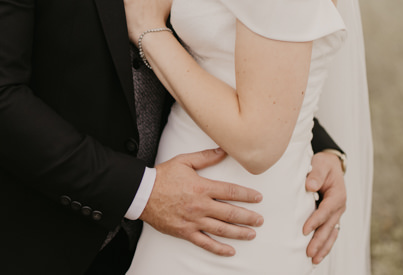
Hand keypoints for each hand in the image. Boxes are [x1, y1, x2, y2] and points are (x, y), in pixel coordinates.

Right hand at [141, 148, 263, 256]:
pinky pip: (204, 242)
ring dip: (239, 233)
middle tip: (260, 220)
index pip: (230, 192)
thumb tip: (223, 150)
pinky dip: (218, 248)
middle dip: (248, 217)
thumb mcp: (184, 161)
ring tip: (252, 234)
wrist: (142, 193)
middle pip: (230, 213)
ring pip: (221, 229)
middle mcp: (200, 206)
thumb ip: (206, 157)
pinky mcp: (185, 232)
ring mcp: (193, 221)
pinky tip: (230, 251)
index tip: (258, 198)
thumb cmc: (163, 176)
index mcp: (202, 187)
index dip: (246, 195)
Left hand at [302, 150, 346, 263]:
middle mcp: (339, 207)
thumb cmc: (324, 165)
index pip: (326, 210)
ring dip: (323, 247)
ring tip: (314, 259)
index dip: (316, 221)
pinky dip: (325, 244)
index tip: (304, 230)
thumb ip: (316, 174)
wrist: (331, 165)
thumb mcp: (321, 164)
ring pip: (331, 234)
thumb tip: (310, 186)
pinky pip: (330, 233)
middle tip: (309, 253)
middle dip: (319, 241)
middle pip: (329, 227)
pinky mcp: (332, 217)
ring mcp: (337, 214)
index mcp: (338, 195)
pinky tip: (318, 255)